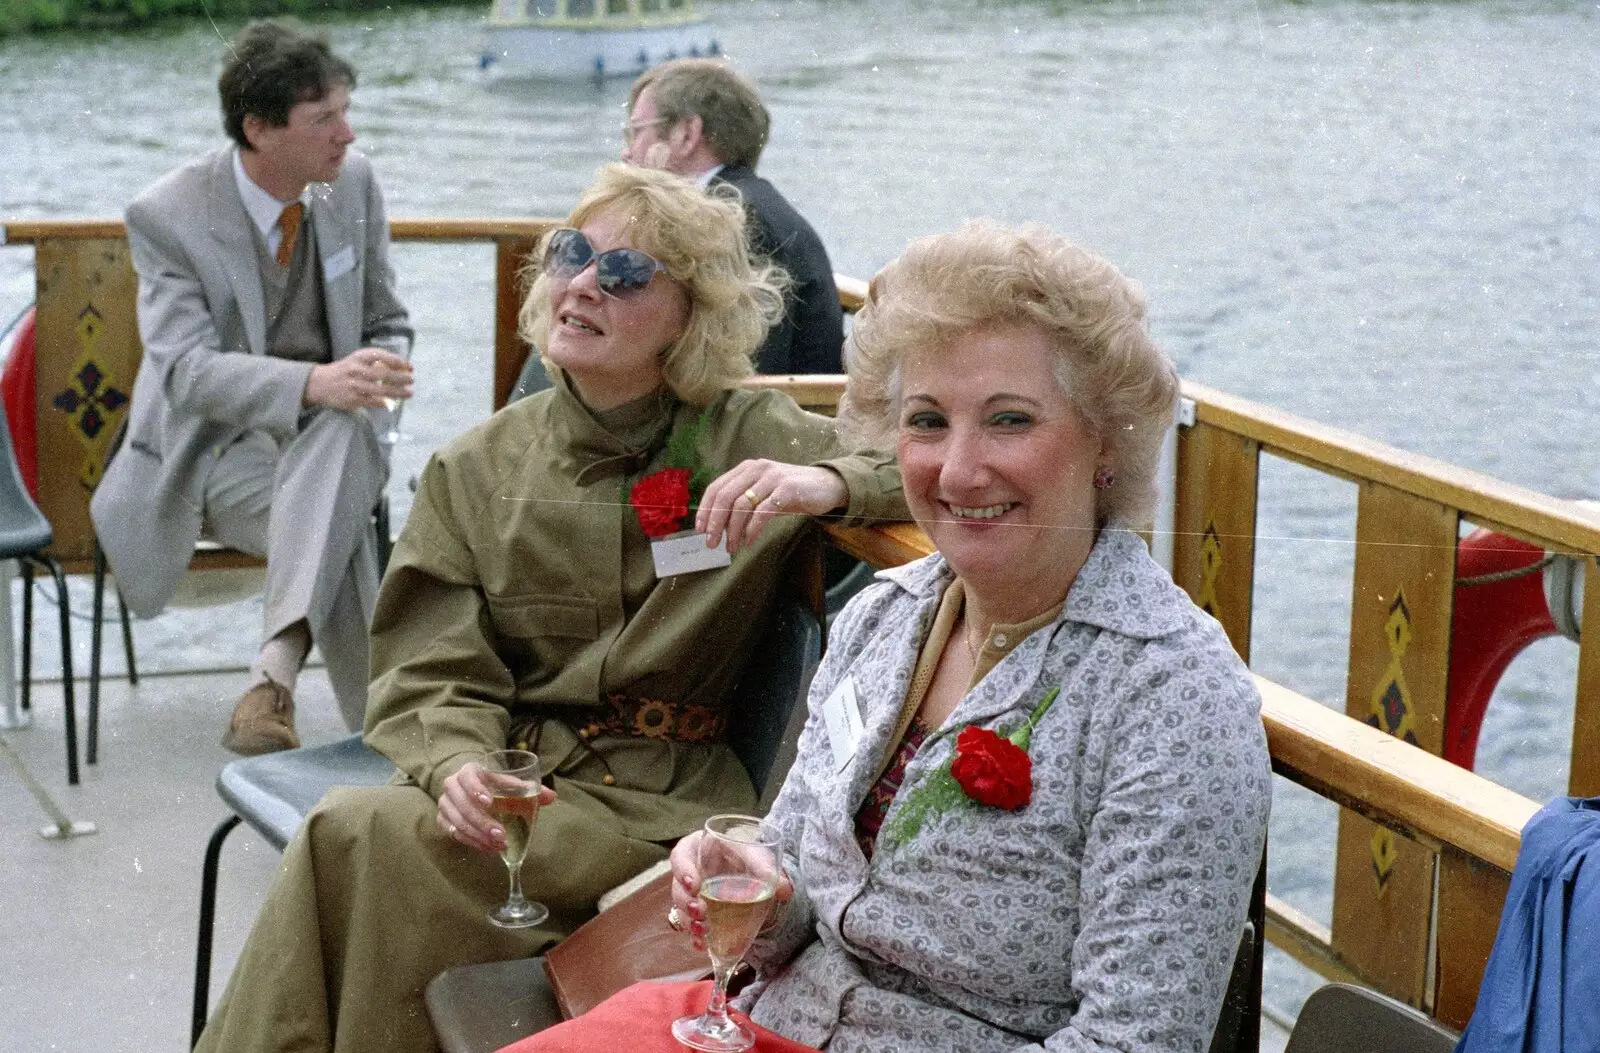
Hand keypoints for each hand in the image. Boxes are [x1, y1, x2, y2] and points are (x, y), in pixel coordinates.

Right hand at [304, 348, 413, 411]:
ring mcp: (355, 386)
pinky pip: (373, 402)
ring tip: (409, 393)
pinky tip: (391, 403)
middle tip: (411, 380)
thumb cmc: (345, 370)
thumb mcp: (357, 359)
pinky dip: (384, 402)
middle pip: (384, 375)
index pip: (382, 356)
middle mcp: (357, 370)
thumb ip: (376, 361)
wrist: (320, 383)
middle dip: (401, 378)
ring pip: (381, 390)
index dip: (398, 361)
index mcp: (359, 357)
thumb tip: (400, 368)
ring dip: (398, 392)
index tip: (409, 367)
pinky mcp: (353, 399)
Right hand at [437, 761, 556, 852]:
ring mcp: (445, 804)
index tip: (489, 802)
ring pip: (458, 822)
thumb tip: (551, 796)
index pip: (468, 778)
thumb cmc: (491, 784)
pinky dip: (472, 841)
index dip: (476, 789)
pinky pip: (454, 833)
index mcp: (468, 772)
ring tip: (499, 844)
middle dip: (483, 822)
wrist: (468, 787)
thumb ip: (527, 788)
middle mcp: (452, 786)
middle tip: (501, 835)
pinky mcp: (442, 820)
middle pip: (463, 805)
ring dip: (479, 835)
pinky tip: (489, 847)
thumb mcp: (506, 782)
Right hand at [668, 831, 793, 952]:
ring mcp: (690, 894)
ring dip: (689, 922)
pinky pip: (690, 925)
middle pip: (677, 888)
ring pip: (680, 909)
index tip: (695, 885)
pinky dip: (695, 937)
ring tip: (703, 932)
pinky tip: (702, 946)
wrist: (750, 869)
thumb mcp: (756, 856)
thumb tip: (785, 889)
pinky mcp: (697, 912)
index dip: (683, 871)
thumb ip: (767, 868)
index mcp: (697, 848)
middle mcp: (689, 872)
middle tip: (701, 912)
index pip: (680, 856)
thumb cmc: (746, 855)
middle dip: (686, 903)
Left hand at [693, 461, 847, 554]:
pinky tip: (749, 541)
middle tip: (711, 543)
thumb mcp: (763, 492)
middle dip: (715, 523)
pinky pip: (763, 512)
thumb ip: (743, 501)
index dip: (705, 510)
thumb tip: (718, 525)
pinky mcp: (787, 489)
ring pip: (742, 505)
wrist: (826, 486)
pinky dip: (752, 529)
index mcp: (747, 468)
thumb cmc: (791, 492)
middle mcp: (757, 469)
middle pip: (725, 497)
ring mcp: (772, 477)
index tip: (700, 530)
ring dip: (733, 530)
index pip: (717, 487)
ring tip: (731, 547)